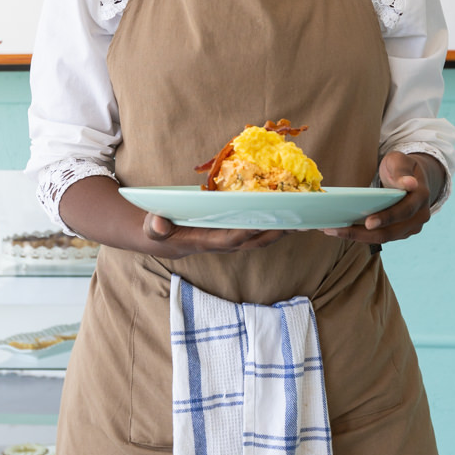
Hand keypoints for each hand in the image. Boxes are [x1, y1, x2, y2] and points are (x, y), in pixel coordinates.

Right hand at [143, 213, 287, 257]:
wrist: (160, 238)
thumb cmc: (157, 230)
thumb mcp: (152, 228)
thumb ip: (155, 227)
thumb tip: (158, 224)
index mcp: (205, 241)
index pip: (230, 238)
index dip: (247, 232)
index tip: (264, 223)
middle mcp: (222, 242)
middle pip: (254, 241)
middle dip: (275, 232)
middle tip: (297, 221)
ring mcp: (229, 237)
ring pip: (259, 237)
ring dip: (280, 229)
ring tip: (303, 218)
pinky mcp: (232, 231)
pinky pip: (257, 229)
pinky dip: (273, 223)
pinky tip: (287, 213)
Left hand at [322, 151, 441, 244]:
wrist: (414, 177)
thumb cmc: (402, 167)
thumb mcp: (400, 161)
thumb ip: (401, 171)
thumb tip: (410, 184)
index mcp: (421, 196)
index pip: (404, 211)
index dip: (386, 217)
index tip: (368, 222)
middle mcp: (420, 215)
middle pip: (391, 231)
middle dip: (363, 233)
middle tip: (338, 230)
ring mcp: (412, 227)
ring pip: (384, 238)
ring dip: (358, 237)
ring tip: (333, 230)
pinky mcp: (401, 233)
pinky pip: (381, 237)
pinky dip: (362, 236)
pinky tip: (342, 231)